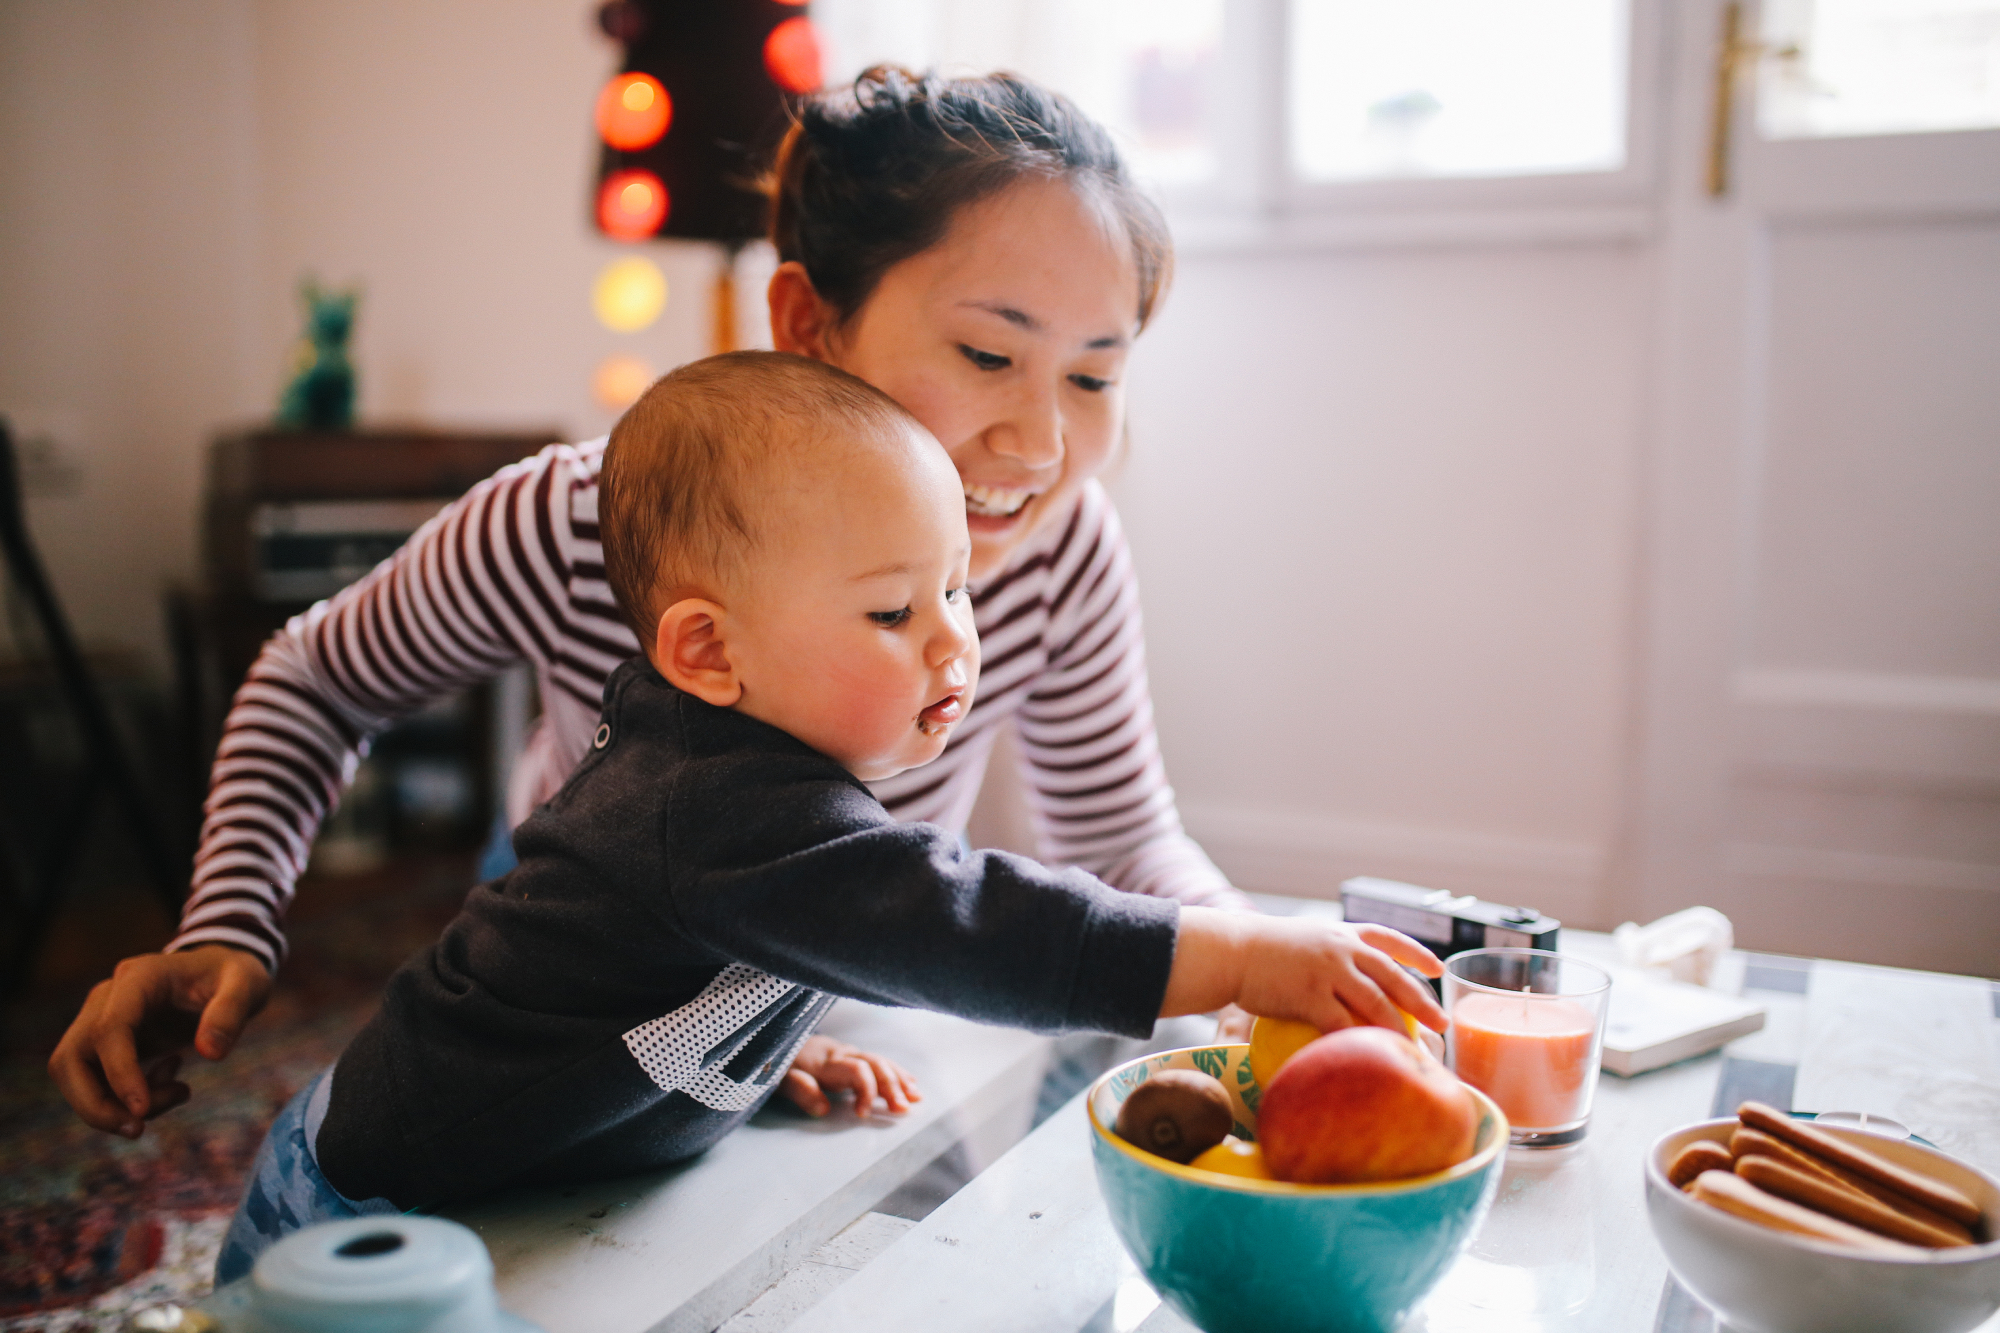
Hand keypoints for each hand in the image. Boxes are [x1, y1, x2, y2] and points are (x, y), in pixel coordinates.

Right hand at [48, 944, 271, 1137]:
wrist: (222, 971)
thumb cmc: (235, 975)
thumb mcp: (248, 984)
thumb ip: (231, 1012)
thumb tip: (210, 1053)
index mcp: (139, 977)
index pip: (109, 1029)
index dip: (119, 1072)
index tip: (142, 1110)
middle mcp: (107, 997)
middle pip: (69, 1059)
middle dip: (96, 1105)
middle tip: (140, 1129)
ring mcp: (99, 1020)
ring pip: (74, 1076)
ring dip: (112, 1106)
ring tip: (178, 1094)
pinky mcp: (105, 1044)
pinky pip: (95, 1082)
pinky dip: (127, 1099)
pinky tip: (173, 1083)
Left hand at [779, 1035, 921, 1118]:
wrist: (769, 1036)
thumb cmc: (774, 1063)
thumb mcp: (778, 1079)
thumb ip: (801, 1091)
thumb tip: (824, 1109)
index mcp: (825, 1061)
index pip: (857, 1070)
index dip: (865, 1091)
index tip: (863, 1115)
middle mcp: (841, 1053)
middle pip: (875, 1064)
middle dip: (892, 1086)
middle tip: (904, 1109)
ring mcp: (846, 1052)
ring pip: (880, 1061)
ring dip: (899, 1080)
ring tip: (916, 1098)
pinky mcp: (848, 1054)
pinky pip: (877, 1060)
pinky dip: (895, 1071)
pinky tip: (910, 1082)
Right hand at [1164, 908, 1445, 1035]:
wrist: (1232, 950)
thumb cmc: (1261, 949)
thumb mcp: (1303, 937)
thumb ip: (1327, 952)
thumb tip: (1343, 977)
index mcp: (1342, 932)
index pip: (1390, 939)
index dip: (1418, 954)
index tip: (1438, 970)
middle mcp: (1342, 948)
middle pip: (1393, 976)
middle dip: (1422, 1001)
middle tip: (1442, 1023)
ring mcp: (1328, 970)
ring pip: (1375, 1003)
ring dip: (1399, 1028)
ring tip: (1415, 1049)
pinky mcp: (1310, 994)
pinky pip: (1341, 1024)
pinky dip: (1359, 1042)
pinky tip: (1370, 1058)